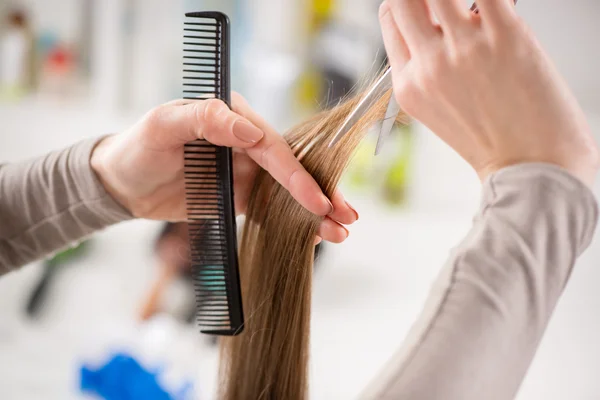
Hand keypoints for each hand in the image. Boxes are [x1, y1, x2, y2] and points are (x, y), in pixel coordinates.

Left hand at [91, 94, 358, 243]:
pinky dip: (293, 223)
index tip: (316, 199)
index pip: (272, 146)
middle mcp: (244, 142)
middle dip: (321, 192)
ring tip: (341, 230)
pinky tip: (314, 235)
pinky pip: (271, 210)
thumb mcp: (164, 125)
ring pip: (287, 192)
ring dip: (315, 211)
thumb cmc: (137, 148)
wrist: (120, 185)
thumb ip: (206, 119)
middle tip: (347, 215)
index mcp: (231, 118)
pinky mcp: (239, 196)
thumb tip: (252, 131)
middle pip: (291, 168)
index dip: (296, 174)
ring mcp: (244, 171)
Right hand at [379, 0, 598, 184]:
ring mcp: (463, 48)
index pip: (390, 16)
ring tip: (481, 14)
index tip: (429, 5)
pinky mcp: (505, 34)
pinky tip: (499, 11)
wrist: (533, 166)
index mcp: (408, 84)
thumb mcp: (439, 109)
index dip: (410, 5)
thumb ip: (430, 65)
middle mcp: (428, 64)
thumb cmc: (495, 140)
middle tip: (450, 7)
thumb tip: (445, 20)